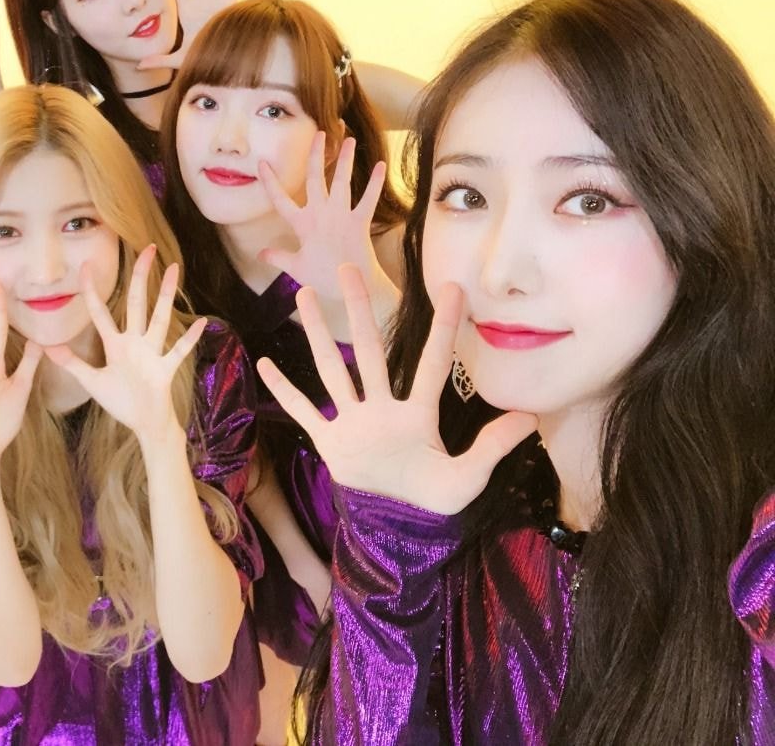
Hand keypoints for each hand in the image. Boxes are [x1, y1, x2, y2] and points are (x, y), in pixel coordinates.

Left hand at [45, 245, 206, 442]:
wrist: (145, 423)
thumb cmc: (122, 401)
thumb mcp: (92, 382)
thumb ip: (73, 363)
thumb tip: (47, 347)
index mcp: (115, 345)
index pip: (100, 312)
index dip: (90, 290)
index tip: (85, 265)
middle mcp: (135, 343)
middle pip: (136, 303)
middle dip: (140, 277)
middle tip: (146, 248)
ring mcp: (152, 353)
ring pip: (159, 319)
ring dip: (166, 296)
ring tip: (173, 269)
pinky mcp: (165, 369)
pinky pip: (178, 350)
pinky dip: (189, 338)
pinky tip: (201, 321)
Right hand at [256, 267, 537, 514]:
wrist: (396, 526)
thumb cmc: (433, 500)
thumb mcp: (468, 477)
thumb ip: (493, 447)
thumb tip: (530, 418)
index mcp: (418, 414)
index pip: (431, 363)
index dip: (443, 327)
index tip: (451, 288)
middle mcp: (382, 407)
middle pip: (369, 350)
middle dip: (358, 310)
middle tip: (348, 268)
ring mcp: (353, 421)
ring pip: (333, 369)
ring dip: (318, 334)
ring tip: (305, 294)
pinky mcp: (330, 440)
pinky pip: (305, 411)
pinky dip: (285, 391)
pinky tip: (264, 364)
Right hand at [258, 132, 394, 307]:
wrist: (351, 286)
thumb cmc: (323, 277)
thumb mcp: (295, 268)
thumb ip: (277, 257)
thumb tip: (261, 253)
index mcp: (302, 225)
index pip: (280, 200)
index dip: (270, 182)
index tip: (262, 163)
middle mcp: (320, 214)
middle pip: (315, 179)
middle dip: (316, 154)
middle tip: (319, 133)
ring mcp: (341, 216)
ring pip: (341, 182)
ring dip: (345, 159)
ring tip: (349, 139)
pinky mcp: (360, 221)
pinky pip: (369, 198)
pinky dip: (376, 182)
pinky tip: (382, 165)